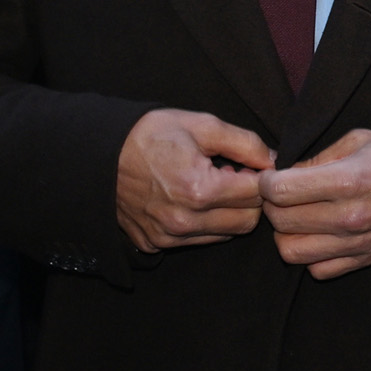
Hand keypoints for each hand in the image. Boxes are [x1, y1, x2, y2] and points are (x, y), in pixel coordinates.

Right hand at [115, 109, 274, 251]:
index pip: (258, 195)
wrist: (96, 155)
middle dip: (250, 199)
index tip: (251, 166)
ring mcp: (167, 237)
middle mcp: (184, 221)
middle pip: (248, 221)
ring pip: (226, 234)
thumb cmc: (150, 135)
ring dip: (229, 213)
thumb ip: (246, 143)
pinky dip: (206, 224)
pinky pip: (198, 241)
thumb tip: (274, 161)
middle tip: (234, 176)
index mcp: (199, 190)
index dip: (261, 177)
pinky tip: (192, 200)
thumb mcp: (203, 125)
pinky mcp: (155, 245)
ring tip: (211, 186)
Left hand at [258, 129, 370, 278]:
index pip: (279, 190)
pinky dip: (311, 255)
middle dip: (272, 205)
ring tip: (299, 217)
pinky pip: (316, 270)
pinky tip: (319, 235)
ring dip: (287, 233)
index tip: (273, 177)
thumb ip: (317, 158)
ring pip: (290, 251)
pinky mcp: (364, 260)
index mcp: (348, 180)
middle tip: (283, 194)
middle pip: (280, 220)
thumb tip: (282, 174)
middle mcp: (351, 216)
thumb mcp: (359, 140)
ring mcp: (357, 243)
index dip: (266, 181)